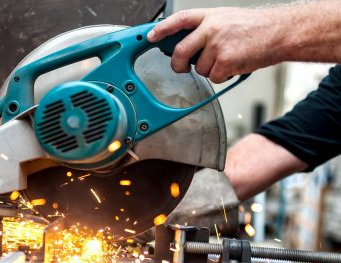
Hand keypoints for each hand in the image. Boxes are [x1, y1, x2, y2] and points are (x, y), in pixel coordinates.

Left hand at [147, 7, 282, 82]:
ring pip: (200, 68)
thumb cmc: (256, 28)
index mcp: (210, 16)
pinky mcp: (225, 61)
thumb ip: (206, 29)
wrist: (281, 32)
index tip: (150, 36)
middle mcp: (211, 29)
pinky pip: (214, 77)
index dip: (162, 29)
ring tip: (228, 58)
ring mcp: (217, 45)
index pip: (179, 20)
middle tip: (182, 67)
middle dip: (178, 64)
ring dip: (211, 70)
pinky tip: (235, 65)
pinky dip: (223, 76)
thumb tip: (187, 45)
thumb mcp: (227, 19)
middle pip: (181, 51)